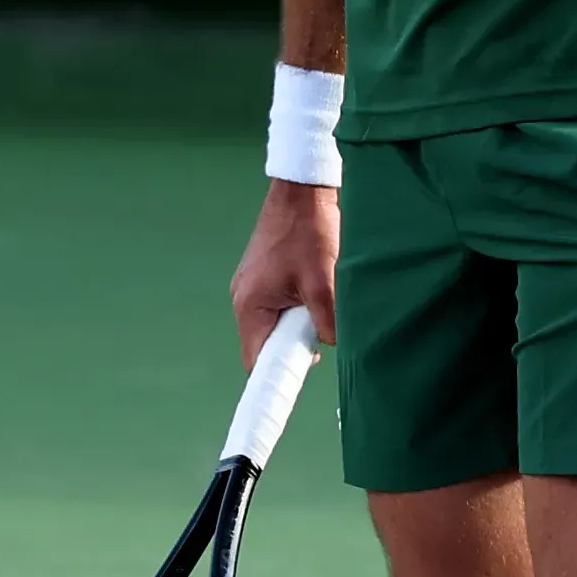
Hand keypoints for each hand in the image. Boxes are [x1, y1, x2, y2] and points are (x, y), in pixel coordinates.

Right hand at [229, 178, 337, 363]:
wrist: (304, 188)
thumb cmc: (311, 231)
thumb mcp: (326, 282)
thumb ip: (328, 321)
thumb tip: (331, 344)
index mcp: (250, 305)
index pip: (257, 360)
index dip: (275, 378)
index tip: (292, 389)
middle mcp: (245, 298)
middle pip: (267, 342)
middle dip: (295, 345)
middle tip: (323, 336)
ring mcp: (253, 285)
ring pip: (277, 322)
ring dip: (302, 322)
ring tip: (324, 306)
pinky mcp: (266, 273)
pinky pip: (281, 302)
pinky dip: (301, 304)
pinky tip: (321, 290)